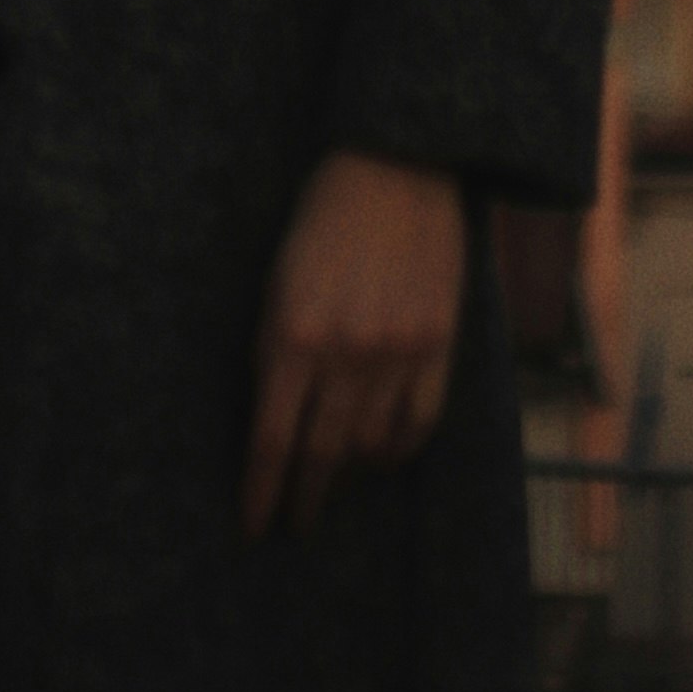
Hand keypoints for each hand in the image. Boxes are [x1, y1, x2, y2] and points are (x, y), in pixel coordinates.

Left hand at [241, 151, 465, 530]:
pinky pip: (419, 424)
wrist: (396, 168)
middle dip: (302, 498)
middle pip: (320, 454)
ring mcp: (397, 354)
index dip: (262, 489)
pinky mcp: (438, 347)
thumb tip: (271, 414)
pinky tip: (383, 456)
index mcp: (294, 333)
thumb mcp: (277, 279)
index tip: (254, 523)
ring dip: (349, 474)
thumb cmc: (322, 219)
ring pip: (370, 447)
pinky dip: (398, 450)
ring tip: (335, 482)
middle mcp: (346, 354)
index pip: (272, 438)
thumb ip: (273, 348)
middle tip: (294, 523)